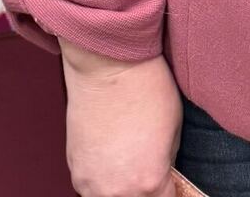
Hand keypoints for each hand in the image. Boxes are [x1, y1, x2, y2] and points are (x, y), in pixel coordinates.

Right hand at [62, 43, 180, 196]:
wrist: (108, 65)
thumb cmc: (147, 88)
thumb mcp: (174, 128)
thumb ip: (166, 162)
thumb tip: (162, 174)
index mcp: (148, 183)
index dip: (171, 192)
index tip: (171, 184)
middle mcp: (117, 192)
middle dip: (146, 193)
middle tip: (152, 174)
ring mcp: (90, 183)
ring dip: (122, 191)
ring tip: (131, 167)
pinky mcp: (74, 169)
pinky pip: (91, 188)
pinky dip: (103, 181)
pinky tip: (112, 159)